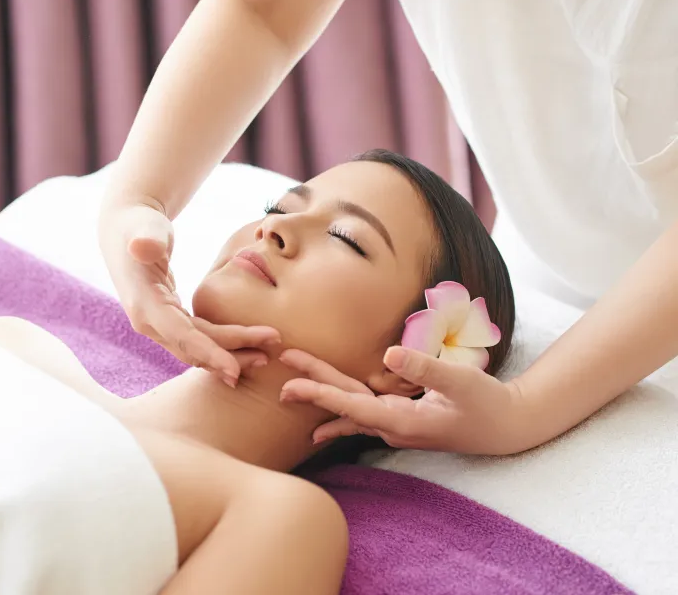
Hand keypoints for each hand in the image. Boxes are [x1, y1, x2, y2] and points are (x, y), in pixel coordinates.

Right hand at [98, 199, 279, 386]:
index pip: (181, 336)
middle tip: (268, 357)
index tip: (235, 370)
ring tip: (265, 357)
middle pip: (194, 348)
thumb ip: (147, 238)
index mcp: (144, 304)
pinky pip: (198, 341)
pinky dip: (221, 347)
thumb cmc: (140, 225)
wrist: (127, 230)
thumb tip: (142, 247)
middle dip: (231, 355)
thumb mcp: (144, 227)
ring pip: (197, 349)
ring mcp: (158, 325)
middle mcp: (149, 322)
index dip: (209, 353)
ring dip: (230, 354)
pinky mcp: (170, 321)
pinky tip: (248, 349)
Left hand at [279, 347, 526, 454]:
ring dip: (322, 399)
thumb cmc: (486, 404)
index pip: (352, 405)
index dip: (320, 393)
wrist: (506, 428)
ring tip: (289, 393)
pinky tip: (321, 426)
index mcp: (402, 421)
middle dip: (312, 391)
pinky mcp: (401, 421)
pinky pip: (362, 416)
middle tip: (278, 379)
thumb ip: (426, 368)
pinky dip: (341, 413)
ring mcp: (395, 426)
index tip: (292, 384)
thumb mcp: (461, 382)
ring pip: (351, 409)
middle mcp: (392, 427)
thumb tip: (390, 354)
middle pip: (344, 406)